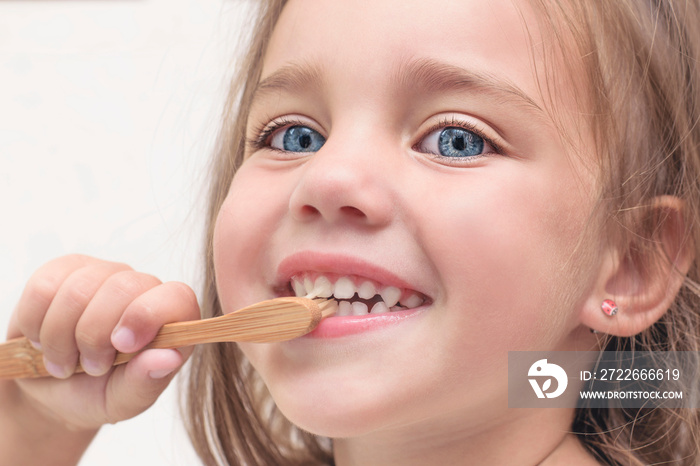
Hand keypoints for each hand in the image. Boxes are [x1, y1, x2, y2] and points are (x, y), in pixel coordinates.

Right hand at [4, 254, 199, 430]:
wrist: (51, 391)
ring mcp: (103, 274)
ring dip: (61, 338)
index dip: (148, 315)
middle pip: (122, 287)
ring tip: (65, 362)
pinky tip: (43, 340)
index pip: (177, 296)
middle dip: (95, 336)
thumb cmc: (99, 393)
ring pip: (78, 290)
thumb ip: (147, 381)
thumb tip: (171, 356)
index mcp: (170, 319)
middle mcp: (142, 289)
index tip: (123, 346)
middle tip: (91, 367)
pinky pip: (43, 288)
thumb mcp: (124, 401)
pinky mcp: (63, 271)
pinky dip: (36, 323)